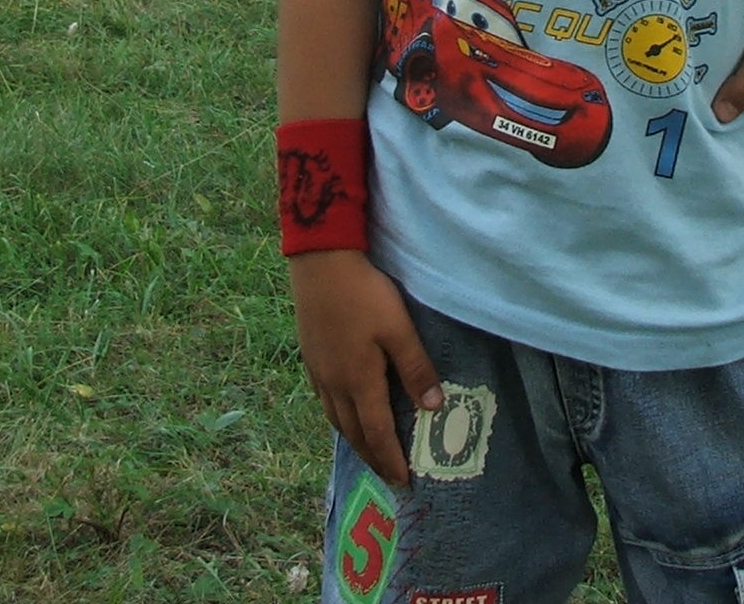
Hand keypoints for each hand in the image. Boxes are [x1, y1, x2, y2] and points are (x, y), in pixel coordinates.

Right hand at [288, 249, 442, 488]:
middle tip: (388, 475)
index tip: (404, 481)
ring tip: (369, 450)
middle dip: (372, 457)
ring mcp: (318, 370)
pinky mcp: (310, 356)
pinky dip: (339, 417)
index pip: (378, 433)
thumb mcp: (398, 329)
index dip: (391, 459)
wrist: (321, 262)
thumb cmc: (364, 294)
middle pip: (353, 432)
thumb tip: (433, 409)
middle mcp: (334, 383)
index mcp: (359, 381)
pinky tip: (344, 410)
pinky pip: (325, 400)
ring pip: (335, 418)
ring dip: (354, 439)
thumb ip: (416, 368)